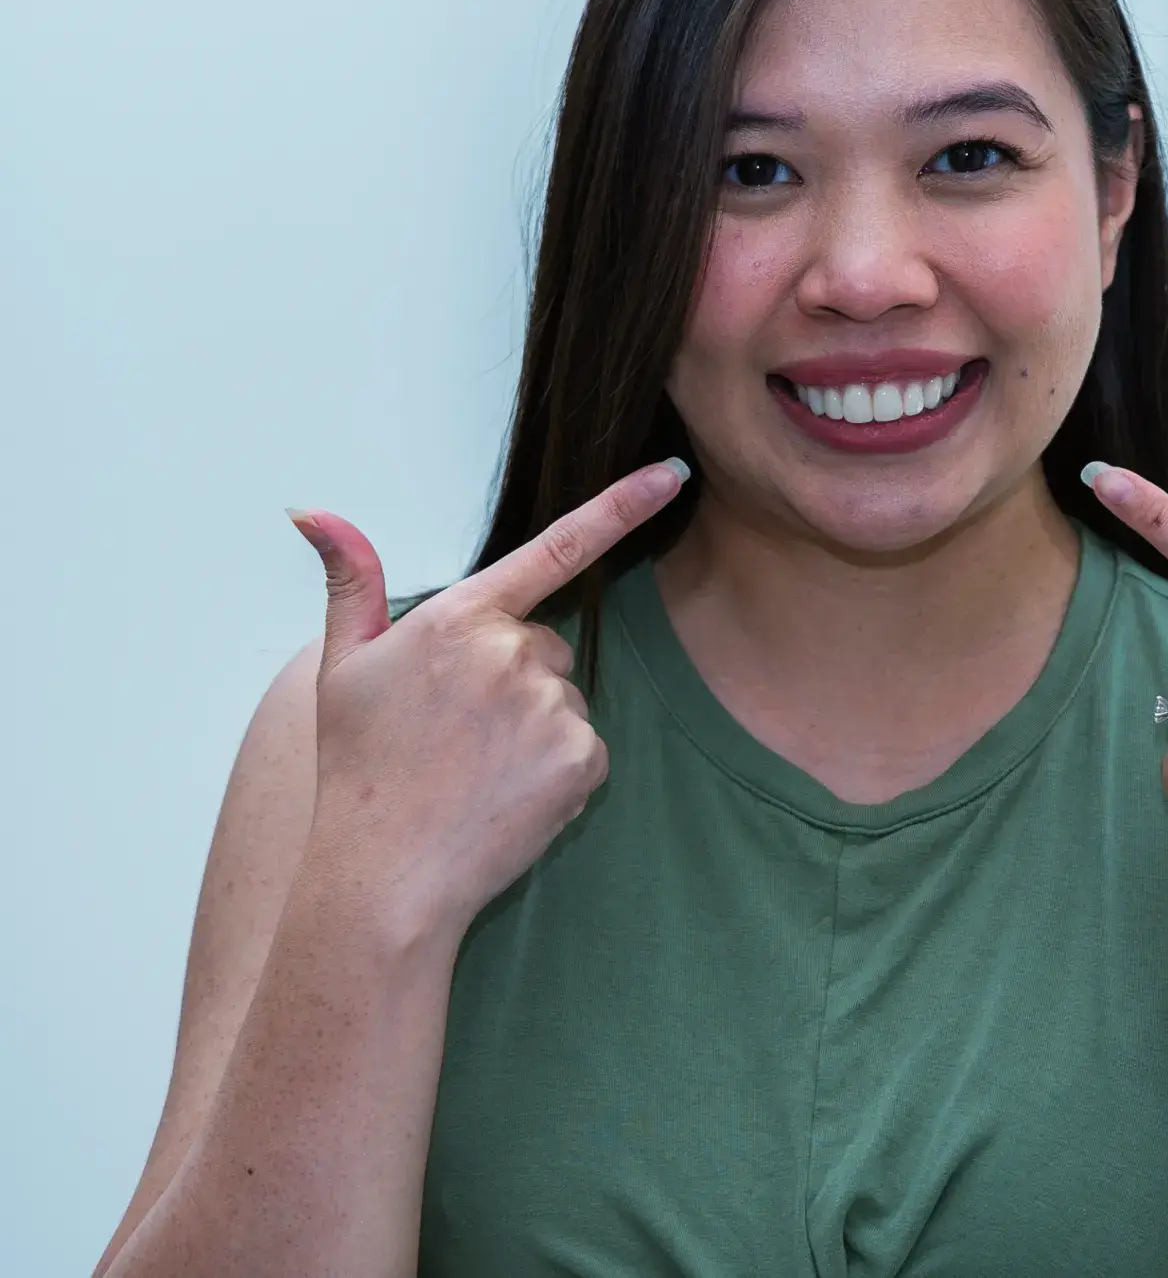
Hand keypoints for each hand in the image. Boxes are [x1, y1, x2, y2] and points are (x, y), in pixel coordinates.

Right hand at [286, 461, 688, 938]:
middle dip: (513, 677)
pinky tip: (505, 794)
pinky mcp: (580, 757)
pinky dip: (555, 769)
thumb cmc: (358, 770)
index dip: (623, 504)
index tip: (673, 471)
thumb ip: (350, 581)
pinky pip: (583, 746)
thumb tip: (312, 511)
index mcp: (459, 618)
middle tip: (455, 732)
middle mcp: (513, 652)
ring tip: (473, 769)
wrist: (382, 878)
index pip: (556, 547)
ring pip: (564, 697)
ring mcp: (552, 706)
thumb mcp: (340, 667)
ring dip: (533, 726)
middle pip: (545, 645)